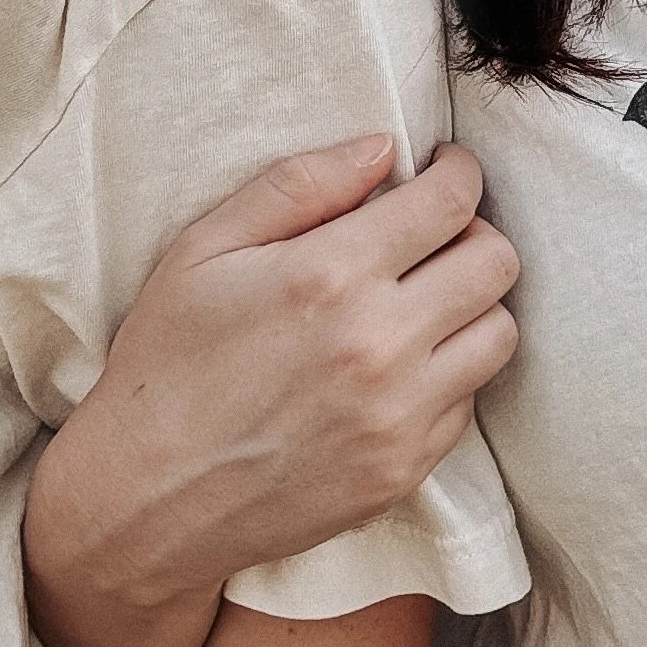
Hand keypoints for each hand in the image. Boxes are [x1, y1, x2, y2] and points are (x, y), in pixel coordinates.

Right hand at [41, 138, 517, 613]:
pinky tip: (396, 367)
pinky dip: (447, 373)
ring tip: (424, 300)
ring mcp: (400, 414)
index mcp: (328, 275)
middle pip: (495, 263)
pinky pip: (468, 402)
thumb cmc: (165, 366)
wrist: (147, 499)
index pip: (449, 203)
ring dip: (471, 304)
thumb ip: (298, 186)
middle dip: (473, 231)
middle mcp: (380, 344)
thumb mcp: (203, 250)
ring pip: (498, 333)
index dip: (458, 172)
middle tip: (435, 234)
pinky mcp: (405, 469)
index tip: (446, 169)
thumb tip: (380, 148)